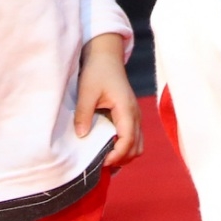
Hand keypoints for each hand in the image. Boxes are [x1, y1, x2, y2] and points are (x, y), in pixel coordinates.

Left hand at [76, 33, 141, 169]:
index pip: (128, 140)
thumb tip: (82, 136)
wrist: (106, 57)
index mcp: (126, 109)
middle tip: (101, 164)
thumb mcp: (87, 91)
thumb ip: (84, 113)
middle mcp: (135, 115)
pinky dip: (124, 148)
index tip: (102, 162)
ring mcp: (135, 116)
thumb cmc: (97, 71)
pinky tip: (108, 149)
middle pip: (137, 148)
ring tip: (105, 158)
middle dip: (121, 159)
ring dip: (124, 155)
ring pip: (138, 145)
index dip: (117, 155)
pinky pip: (134, 138)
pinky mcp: (130, 116)